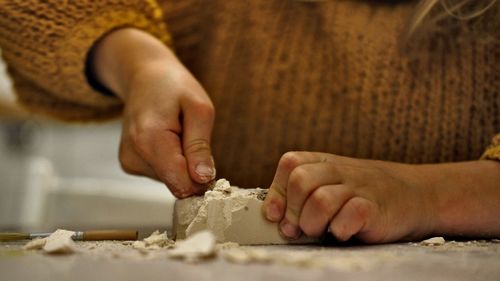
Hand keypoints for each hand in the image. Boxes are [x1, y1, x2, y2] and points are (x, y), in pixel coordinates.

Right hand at [92, 28, 214, 197]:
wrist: (145, 76)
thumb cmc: (175, 87)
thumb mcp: (199, 109)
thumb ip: (200, 146)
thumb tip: (203, 178)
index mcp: (149, 140)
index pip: (182, 183)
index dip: (202, 178)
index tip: (210, 161)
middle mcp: (133, 155)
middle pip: (177, 184)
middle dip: (192, 167)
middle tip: (191, 136)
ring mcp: (128, 161)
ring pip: (171, 181)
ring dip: (182, 162)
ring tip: (176, 133)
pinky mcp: (129, 164)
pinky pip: (162, 174)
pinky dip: (171, 161)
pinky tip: (167, 138)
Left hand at [262, 152, 499, 241]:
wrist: (418, 195)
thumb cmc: (365, 196)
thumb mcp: (333, 185)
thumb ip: (303, 196)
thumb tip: (274, 219)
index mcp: (325, 162)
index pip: (290, 163)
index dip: (278, 191)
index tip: (277, 215)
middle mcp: (340, 170)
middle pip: (300, 180)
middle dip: (293, 211)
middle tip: (300, 228)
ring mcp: (360, 187)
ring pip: (320, 200)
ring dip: (313, 223)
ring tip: (322, 231)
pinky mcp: (376, 208)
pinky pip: (349, 216)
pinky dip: (341, 230)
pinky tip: (345, 232)